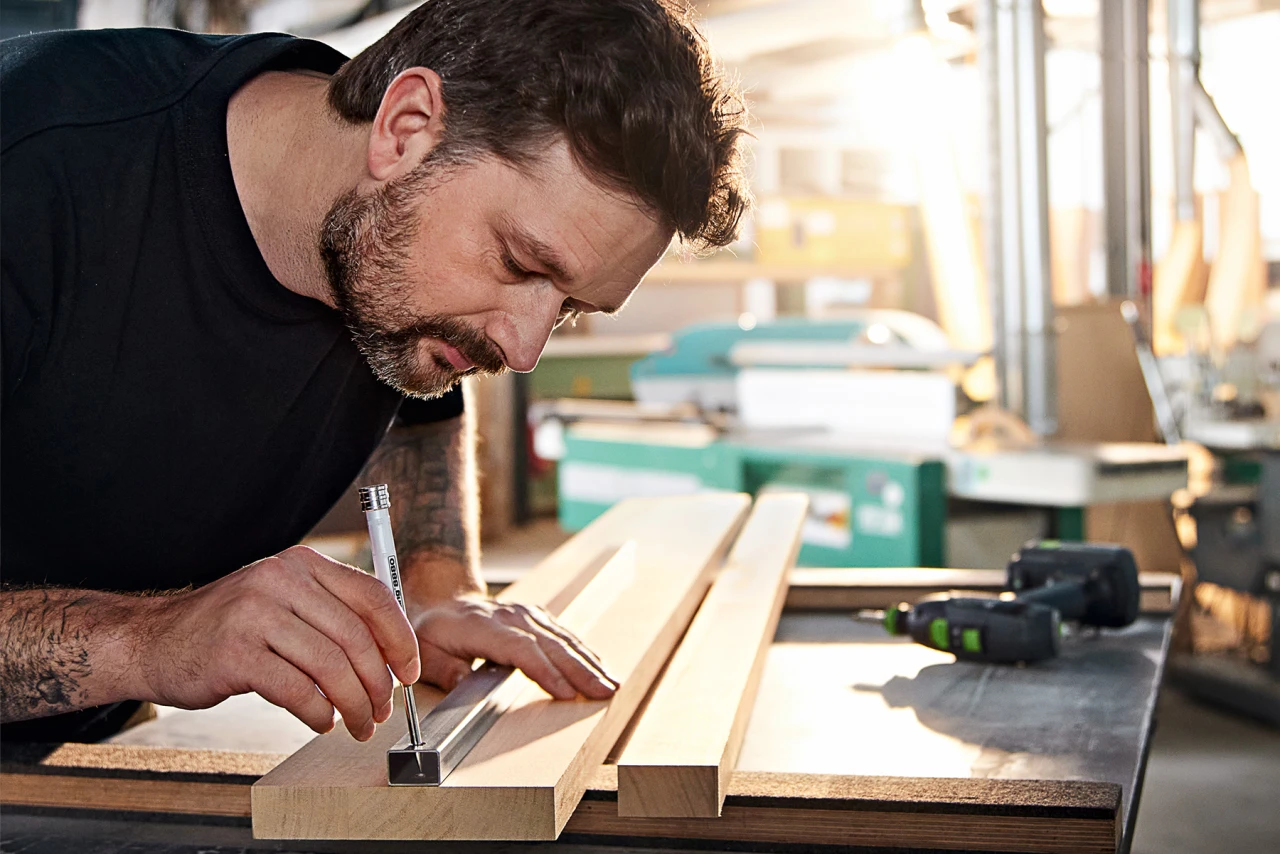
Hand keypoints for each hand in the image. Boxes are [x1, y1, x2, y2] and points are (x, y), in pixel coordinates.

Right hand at [135, 546, 419, 740]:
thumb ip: (330, 615)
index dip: (401, 638)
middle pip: (356, 636)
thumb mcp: (282, 602)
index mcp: (302, 564)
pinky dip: (318, 712)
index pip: (373, 595)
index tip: (409, 671)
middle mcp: (281, 579)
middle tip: (382, 711)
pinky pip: (297, 689)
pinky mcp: (235, 652)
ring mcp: (255, 613)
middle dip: (378, 682)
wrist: (154, 641)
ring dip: (353, 704)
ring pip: (331, 666)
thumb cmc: (228, 628)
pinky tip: (321, 721)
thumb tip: (390, 656)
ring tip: (356, 724)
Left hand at [410, 595, 617, 700]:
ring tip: (610, 684)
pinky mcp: (536, 617)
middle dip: (579, 670)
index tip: (564, 691)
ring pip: (562, 638)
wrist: (442, 597)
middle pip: (549, 644)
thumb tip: (465, 684)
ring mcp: (525, 614)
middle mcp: (509, 616)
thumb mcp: (423, 650)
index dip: (544, 670)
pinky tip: (599, 667)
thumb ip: (443, 669)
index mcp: (481, 625)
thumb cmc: (432, 631)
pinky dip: (584, 651)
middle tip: (603, 692)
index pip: (520, 648)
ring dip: (588, 662)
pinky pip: (564, 634)